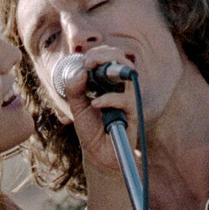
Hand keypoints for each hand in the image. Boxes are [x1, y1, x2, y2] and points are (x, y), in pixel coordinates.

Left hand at [58, 44, 136, 203]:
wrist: (98, 155)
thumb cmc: (91, 130)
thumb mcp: (77, 107)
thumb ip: (75, 89)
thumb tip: (80, 70)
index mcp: (110, 84)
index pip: (111, 59)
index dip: (99, 54)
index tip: (85, 59)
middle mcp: (122, 89)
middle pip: (123, 61)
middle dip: (107, 55)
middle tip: (90, 60)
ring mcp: (129, 101)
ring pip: (129, 75)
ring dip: (110, 68)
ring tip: (91, 70)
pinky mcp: (133, 116)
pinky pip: (126, 101)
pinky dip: (108, 99)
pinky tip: (95, 103)